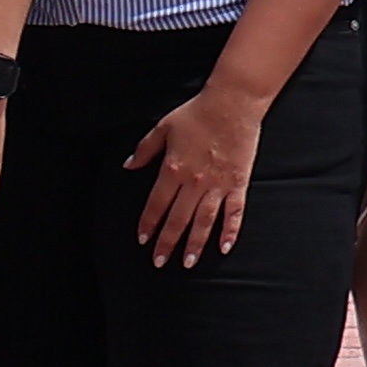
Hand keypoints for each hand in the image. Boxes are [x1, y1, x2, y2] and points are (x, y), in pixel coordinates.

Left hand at [125, 82, 274, 267]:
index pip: (156, 204)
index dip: (148, 223)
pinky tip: (223, 248)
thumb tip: (128, 165)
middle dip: (167, 242)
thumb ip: (144, 150)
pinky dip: (230, 231)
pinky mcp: (238, 183)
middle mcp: (194, 181)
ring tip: (187, 263)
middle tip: (159, 262)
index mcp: (173, 169)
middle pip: (178, 219)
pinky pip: (234, 212)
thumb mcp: (162, 128)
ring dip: (194, 244)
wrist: (232, 103)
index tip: (142, 240)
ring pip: (204, 221)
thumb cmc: (196, 113)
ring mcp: (218, 184)